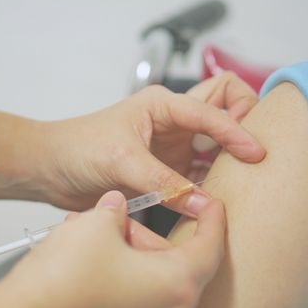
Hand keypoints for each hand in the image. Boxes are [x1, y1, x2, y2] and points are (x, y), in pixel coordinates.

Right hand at [0, 191, 225, 307]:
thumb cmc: (63, 280)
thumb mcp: (99, 224)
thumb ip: (118, 209)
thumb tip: (117, 206)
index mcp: (175, 283)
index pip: (212, 244)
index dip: (211, 215)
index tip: (208, 200)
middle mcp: (167, 305)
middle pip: (174, 256)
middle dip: (146, 228)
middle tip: (125, 210)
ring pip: (149, 268)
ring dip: (125, 243)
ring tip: (94, 225)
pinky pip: (131, 283)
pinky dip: (117, 262)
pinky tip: (87, 245)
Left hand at [33, 72, 264, 210]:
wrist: (51, 168)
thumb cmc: (76, 148)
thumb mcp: (120, 160)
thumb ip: (162, 182)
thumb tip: (203, 202)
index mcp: (163, 105)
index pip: (214, 109)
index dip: (237, 130)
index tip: (255, 155)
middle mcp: (174, 122)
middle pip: (226, 108)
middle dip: (244, 124)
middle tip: (254, 154)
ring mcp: (173, 146)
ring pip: (218, 143)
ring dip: (231, 157)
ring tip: (246, 179)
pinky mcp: (167, 170)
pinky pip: (201, 173)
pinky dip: (213, 182)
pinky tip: (219, 196)